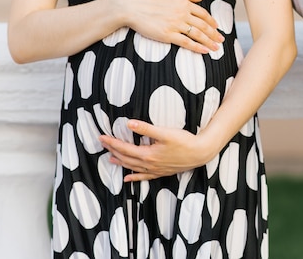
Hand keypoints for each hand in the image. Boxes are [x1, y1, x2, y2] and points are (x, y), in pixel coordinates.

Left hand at [98, 120, 217, 181]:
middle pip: (126, 158)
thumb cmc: (185, 142)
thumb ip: (146, 128)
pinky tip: (128, 178)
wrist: (200, 153)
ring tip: (110, 159)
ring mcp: (155, 170)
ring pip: (133, 167)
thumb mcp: (165, 133)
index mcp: (148, 154)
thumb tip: (129, 123)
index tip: (102, 137)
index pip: (125, 148)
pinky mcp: (162, 172)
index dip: (112, 142)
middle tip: (103, 144)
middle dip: (113, 150)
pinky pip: (144, 177)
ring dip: (121, 163)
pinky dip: (135, 177)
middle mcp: (149, 164)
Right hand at [119, 0, 224, 53]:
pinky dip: (197, 47)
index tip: (217, 27)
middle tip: (221, 40)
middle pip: (203, 26)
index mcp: (183, 3)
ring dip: (209, 42)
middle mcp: (182, 13)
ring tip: (216, 48)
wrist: (131, 7)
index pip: (203, 14)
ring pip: (197, 35)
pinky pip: (186, 42)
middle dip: (214, 34)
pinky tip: (204, 51)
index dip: (212, 21)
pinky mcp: (168, 35)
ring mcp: (175, 25)